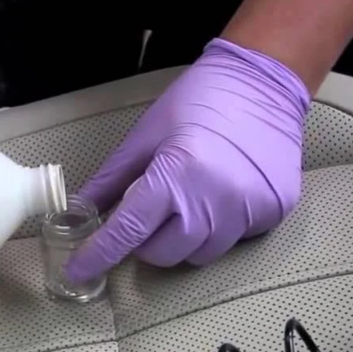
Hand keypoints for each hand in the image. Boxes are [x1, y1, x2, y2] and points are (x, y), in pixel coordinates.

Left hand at [66, 38, 309, 282]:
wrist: (265, 81)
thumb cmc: (203, 99)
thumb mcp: (147, 135)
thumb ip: (112, 179)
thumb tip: (81, 210)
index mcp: (177, 174)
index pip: (128, 231)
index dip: (99, 254)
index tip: (79, 270)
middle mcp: (214, 200)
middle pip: (164, 253)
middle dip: (147, 241)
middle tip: (151, 211)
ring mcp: (248, 210)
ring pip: (200, 253)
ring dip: (184, 237)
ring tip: (191, 199)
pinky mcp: (272, 212)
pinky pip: (234, 239)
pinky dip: (220, 226)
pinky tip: (223, 193)